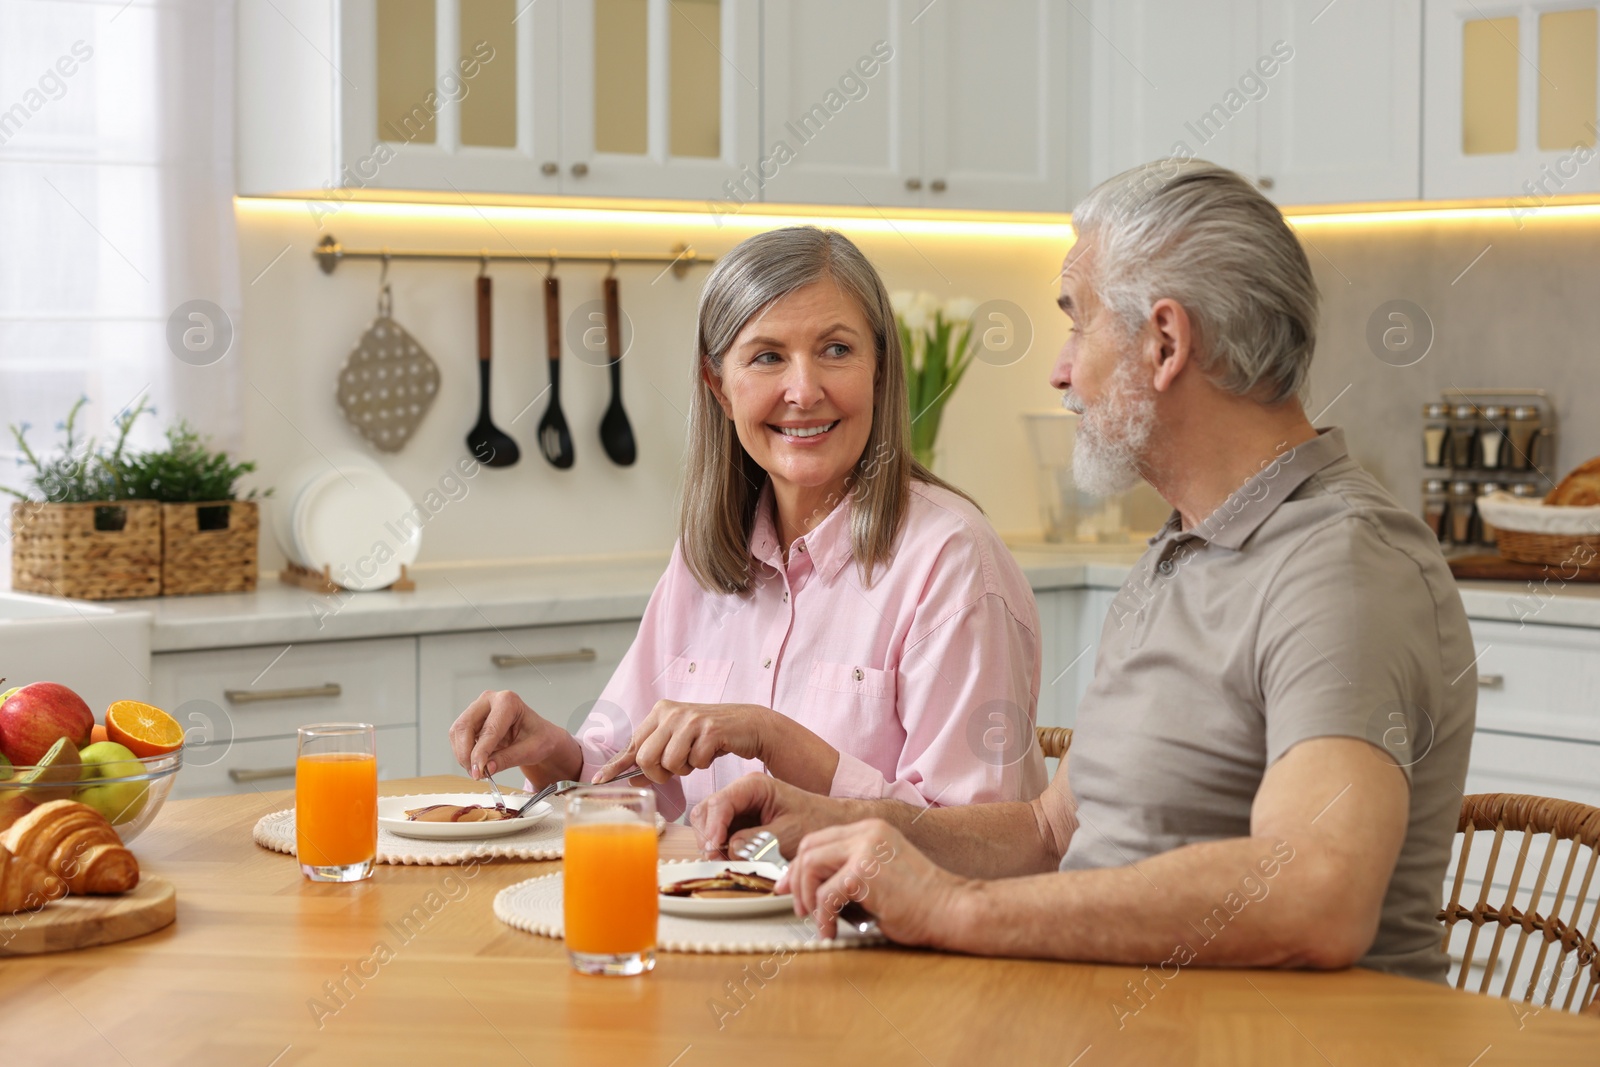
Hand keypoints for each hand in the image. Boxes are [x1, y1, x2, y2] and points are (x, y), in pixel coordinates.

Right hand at [448, 690, 577, 784]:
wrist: (540, 737)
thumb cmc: (540, 738)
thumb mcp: (530, 751)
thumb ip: (508, 759)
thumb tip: (487, 768)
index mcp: (508, 701)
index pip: (489, 729)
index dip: (481, 752)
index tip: (478, 771)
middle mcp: (490, 700)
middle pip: (465, 726)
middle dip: (466, 753)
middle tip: (475, 773)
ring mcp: (478, 709)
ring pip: (458, 732)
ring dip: (463, 755)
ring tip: (478, 771)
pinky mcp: (472, 721)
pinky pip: (458, 738)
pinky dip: (463, 753)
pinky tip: (476, 763)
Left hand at [594, 700, 769, 784]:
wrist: (748, 724)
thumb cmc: (710, 735)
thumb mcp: (678, 739)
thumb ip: (655, 753)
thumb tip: (631, 777)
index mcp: (660, 711)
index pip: (632, 744)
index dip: (616, 765)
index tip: (599, 780)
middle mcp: (672, 712)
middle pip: (646, 758)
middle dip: (659, 773)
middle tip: (675, 770)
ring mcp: (691, 720)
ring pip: (670, 763)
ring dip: (684, 768)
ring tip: (696, 755)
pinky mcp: (710, 730)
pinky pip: (695, 762)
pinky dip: (702, 764)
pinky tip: (711, 751)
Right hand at [690, 772, 851, 857]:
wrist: (832, 825)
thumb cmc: (816, 823)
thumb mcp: (789, 834)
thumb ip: (757, 841)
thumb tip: (730, 848)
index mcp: (754, 786)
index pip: (720, 803)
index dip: (713, 828)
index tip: (713, 850)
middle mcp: (741, 793)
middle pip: (706, 811)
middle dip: (707, 836)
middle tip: (716, 859)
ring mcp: (738, 809)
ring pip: (708, 824)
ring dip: (711, 844)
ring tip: (724, 861)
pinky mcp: (739, 824)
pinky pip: (718, 835)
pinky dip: (719, 849)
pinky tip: (730, 860)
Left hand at [784, 820, 970, 944]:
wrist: (952, 909)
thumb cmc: (920, 900)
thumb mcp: (880, 874)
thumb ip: (849, 872)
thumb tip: (811, 886)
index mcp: (871, 829)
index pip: (819, 839)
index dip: (798, 865)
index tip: (790, 887)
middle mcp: (867, 832)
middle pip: (809, 848)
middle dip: (796, 880)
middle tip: (800, 908)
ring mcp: (866, 849)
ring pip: (810, 866)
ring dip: (807, 898)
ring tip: (818, 920)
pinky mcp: (864, 873)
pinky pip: (825, 894)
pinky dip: (822, 917)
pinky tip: (830, 930)